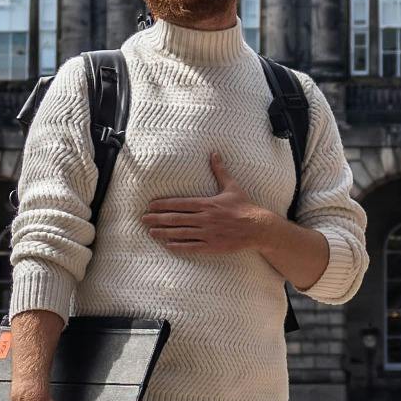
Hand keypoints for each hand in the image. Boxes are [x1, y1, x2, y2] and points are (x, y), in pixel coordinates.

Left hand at [141, 151, 273, 255]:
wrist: (257, 227)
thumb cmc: (244, 206)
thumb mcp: (232, 186)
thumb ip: (220, 170)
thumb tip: (214, 153)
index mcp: (206, 204)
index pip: (179, 203)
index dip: (163, 204)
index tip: (150, 205)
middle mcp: (204, 218)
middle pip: (175, 219)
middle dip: (157, 218)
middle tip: (143, 219)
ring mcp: (207, 233)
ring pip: (180, 233)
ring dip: (163, 232)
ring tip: (151, 232)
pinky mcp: (212, 246)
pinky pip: (191, 247)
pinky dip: (178, 246)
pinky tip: (168, 245)